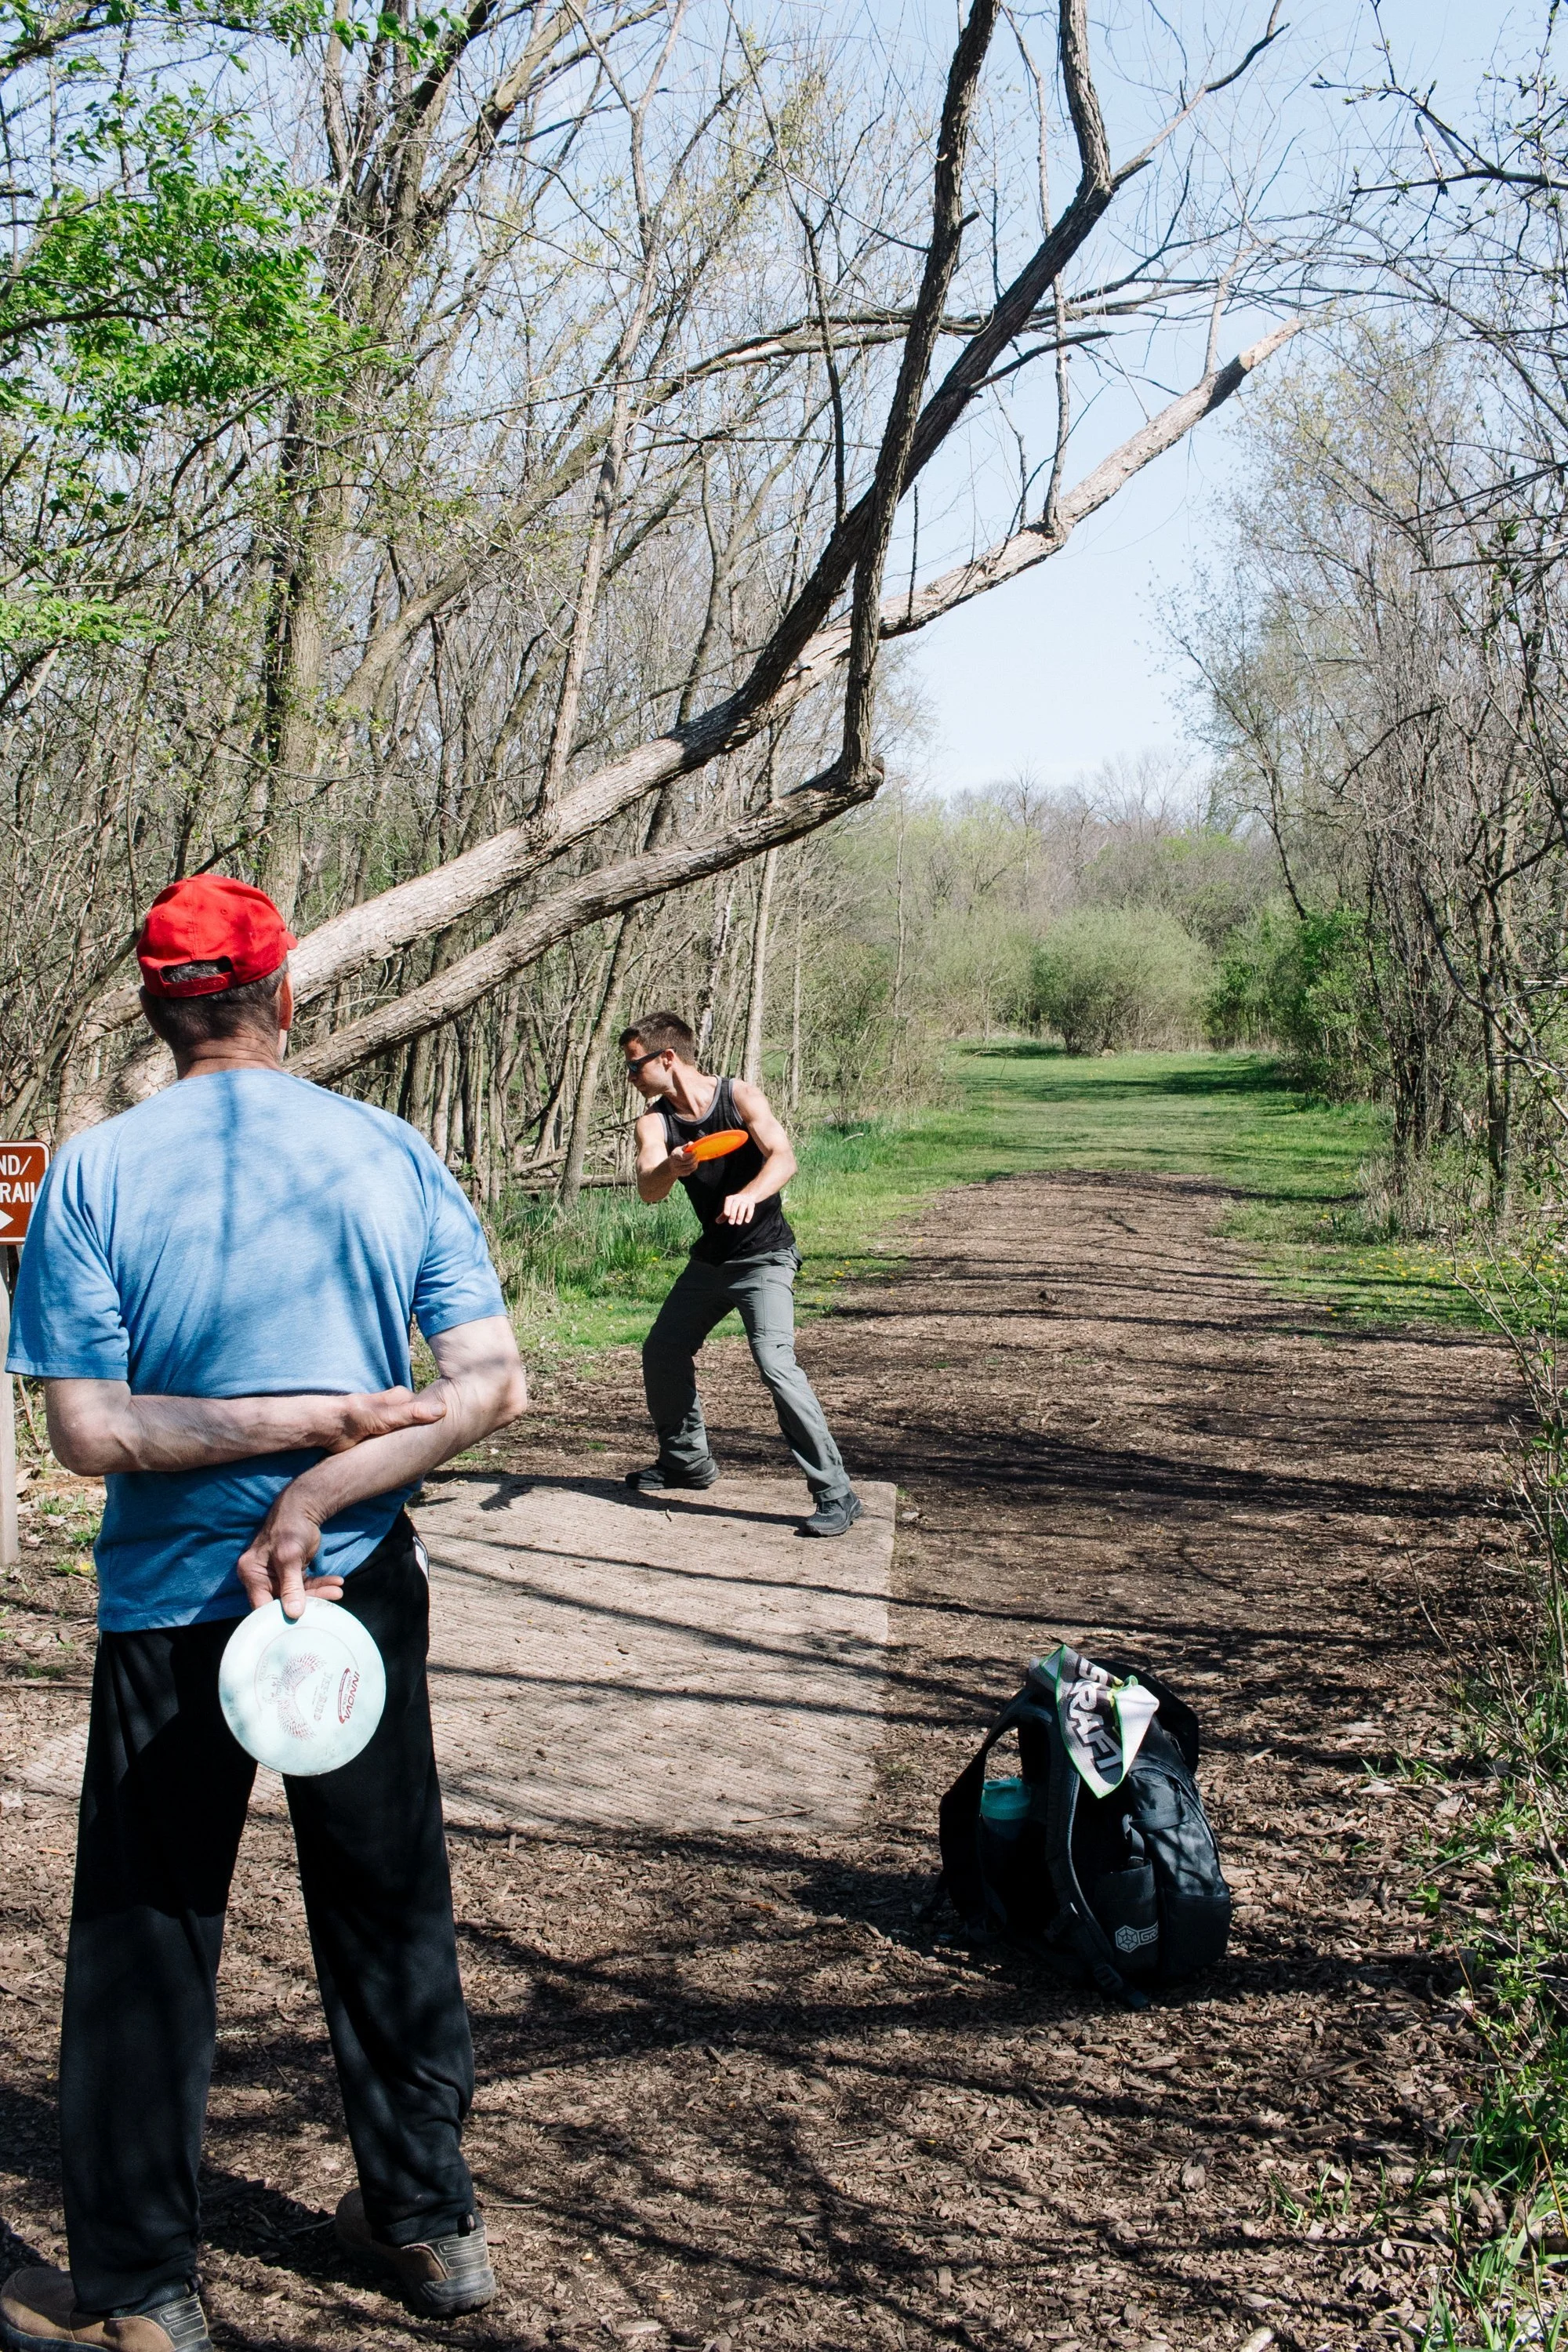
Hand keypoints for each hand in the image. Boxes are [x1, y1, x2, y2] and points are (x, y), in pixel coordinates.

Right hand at [237, 1484, 339, 1619]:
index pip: (261, 1606)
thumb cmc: (289, 1528)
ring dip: (319, 1593)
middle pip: (282, 1602)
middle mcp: (261, 1578)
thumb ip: (291, 1586)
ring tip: (338, 1592)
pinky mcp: (292, 1573)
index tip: (298, 1625)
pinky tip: (336, 1582)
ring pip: (298, 1595)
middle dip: (307, 1603)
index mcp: (252, 1574)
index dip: (278, 1618)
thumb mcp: (289, 1557)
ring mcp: (277, 1577)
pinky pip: (306, 1585)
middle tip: (330, 1600)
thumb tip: (294, 1614)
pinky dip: (321, 1585)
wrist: (303, 1507)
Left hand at [326, 1384, 447, 1453]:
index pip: (429, 1407)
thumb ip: (413, 1413)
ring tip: (433, 1454)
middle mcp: (398, 1409)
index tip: (455, 1427)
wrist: (330, 1428)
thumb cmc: (357, 1416)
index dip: (442, 1417)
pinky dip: (406, 1449)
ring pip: (411, 1433)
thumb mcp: (387, 1415)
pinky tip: (413, 1457)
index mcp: (402, 1398)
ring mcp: (391, 1423)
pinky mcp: (383, 1437)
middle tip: (445, 1446)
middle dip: (431, 1431)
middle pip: (422, 1421)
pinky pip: (399, 1442)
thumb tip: (442, 1410)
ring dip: (418, 1442)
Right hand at [668, 1143, 696, 1174]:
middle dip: (694, 1157)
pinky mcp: (682, 1174)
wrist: (671, 1165)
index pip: (684, 1156)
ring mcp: (678, 1170)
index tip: (695, 1151)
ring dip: (696, 1162)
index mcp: (674, 1155)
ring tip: (697, 1158)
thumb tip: (691, 1143)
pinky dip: (695, 1166)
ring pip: (691, 1166)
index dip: (691, 1154)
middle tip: (697, 1154)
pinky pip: (691, 1170)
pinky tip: (695, 1162)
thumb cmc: (677, 1154)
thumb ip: (686, 1146)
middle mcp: (675, 1163)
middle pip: (689, 1161)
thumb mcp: (679, 1149)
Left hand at [716, 1191, 756, 1225]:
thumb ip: (723, 1215)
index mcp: (730, 1198)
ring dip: (740, 1215)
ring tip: (738, 1223)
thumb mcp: (729, 1208)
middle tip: (731, 1223)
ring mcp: (745, 1201)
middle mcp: (737, 1198)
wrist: (747, 1196)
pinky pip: (751, 1209)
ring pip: (743, 1207)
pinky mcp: (751, 1204)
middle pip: (735, 1205)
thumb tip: (717, 1221)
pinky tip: (746, 1221)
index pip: (728, 1202)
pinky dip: (749, 1215)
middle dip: (733, 1214)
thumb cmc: (735, 1204)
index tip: (726, 1215)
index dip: (727, 1208)